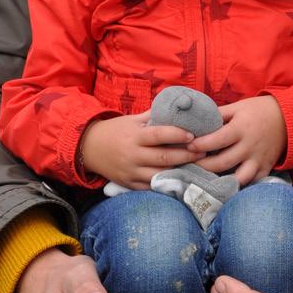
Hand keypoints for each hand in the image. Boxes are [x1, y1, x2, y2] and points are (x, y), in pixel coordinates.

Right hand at [80, 113, 197, 187]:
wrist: (88, 148)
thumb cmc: (115, 130)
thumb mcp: (132, 119)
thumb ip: (153, 115)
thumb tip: (177, 106)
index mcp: (134, 136)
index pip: (158, 135)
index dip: (176, 134)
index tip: (193, 135)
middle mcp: (132, 155)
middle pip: (163, 158)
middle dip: (186, 155)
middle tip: (203, 152)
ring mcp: (131, 172)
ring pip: (160, 175)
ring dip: (180, 172)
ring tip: (197, 167)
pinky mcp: (129, 184)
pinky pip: (151, 186)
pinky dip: (167, 183)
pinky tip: (182, 179)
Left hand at [187, 96, 286, 185]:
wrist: (288, 118)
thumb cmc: (259, 110)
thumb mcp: (238, 107)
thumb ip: (218, 114)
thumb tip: (197, 120)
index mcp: (241, 128)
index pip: (217, 140)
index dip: (200, 145)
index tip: (188, 146)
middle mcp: (249, 146)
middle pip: (222, 162)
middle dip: (203, 165)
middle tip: (190, 164)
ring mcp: (258, 160)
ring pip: (237, 178)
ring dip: (220, 180)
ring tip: (206, 177)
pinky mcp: (265, 168)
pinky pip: (251, 182)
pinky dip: (238, 185)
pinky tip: (225, 184)